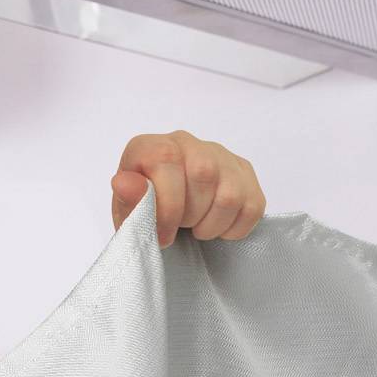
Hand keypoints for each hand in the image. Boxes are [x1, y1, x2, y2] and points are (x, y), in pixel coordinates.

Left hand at [109, 130, 265, 247]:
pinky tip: (216, 226)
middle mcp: (187, 142)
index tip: (163, 234)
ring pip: (229, 194)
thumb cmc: (146, 215)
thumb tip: (125, 182)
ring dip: (211, 225)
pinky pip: (251, 207)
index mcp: (153, 146)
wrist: (167, 222)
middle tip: (180, 227)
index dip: (166, 205)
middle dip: (190, 215)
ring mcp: (220, 155)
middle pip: (202, 173)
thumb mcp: (128, 216)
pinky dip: (233, 229)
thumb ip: (127, 201)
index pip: (166, 159)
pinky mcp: (245, 173)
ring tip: (196, 228)